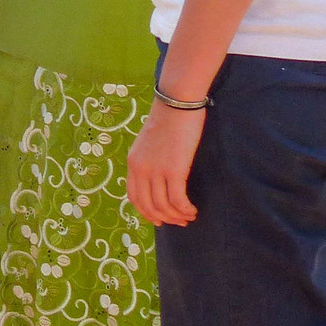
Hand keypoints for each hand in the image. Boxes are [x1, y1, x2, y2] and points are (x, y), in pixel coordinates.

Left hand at [126, 103, 204, 226]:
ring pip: (163, 205)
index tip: (159, 220)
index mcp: (133, 162)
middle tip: (179, 222)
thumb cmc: (169, 120)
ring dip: (177, 216)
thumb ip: (150, 160)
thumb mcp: (150, 142)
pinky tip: (193, 210)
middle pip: (148, 205)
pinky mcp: (174, 169)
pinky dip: (185, 209)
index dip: (146, 212)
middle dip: (164, 218)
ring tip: (189, 216)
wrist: (177, 103)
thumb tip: (159, 178)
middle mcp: (140, 169)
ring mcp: (156, 170)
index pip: (134, 196)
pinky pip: (178, 199)